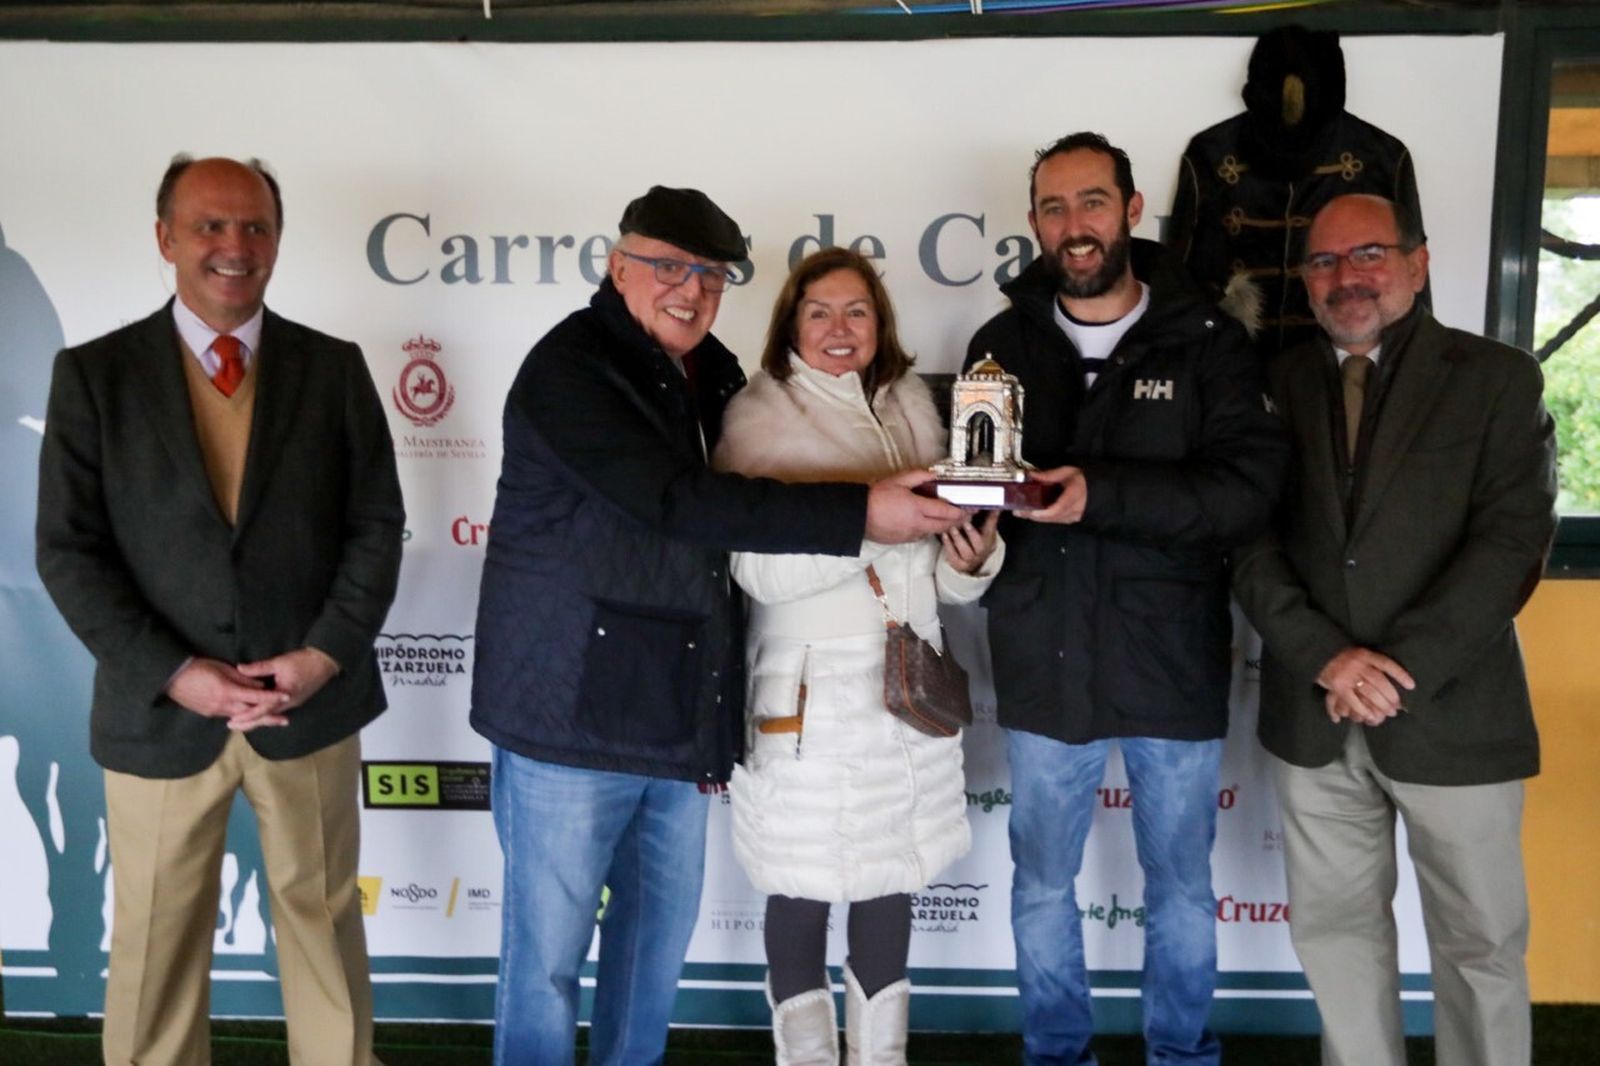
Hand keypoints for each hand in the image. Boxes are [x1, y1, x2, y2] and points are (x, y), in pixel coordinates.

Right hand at [167, 657, 290, 730]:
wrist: (172, 678)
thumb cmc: (198, 667)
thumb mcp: (223, 668)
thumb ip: (242, 678)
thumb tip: (260, 685)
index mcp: (228, 691)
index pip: (255, 696)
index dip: (272, 697)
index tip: (286, 697)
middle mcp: (223, 705)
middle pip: (250, 714)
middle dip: (268, 718)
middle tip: (285, 720)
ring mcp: (215, 712)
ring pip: (240, 717)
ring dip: (255, 719)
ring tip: (271, 721)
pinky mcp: (208, 713)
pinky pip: (228, 716)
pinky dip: (241, 717)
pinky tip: (249, 718)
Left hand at [236, 647, 340, 723]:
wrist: (326, 660)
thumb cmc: (303, 661)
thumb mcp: (279, 662)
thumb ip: (259, 668)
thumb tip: (239, 668)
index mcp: (283, 695)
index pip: (262, 710)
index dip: (246, 716)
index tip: (232, 721)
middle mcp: (288, 703)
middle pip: (266, 717)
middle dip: (249, 723)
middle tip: (232, 726)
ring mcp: (293, 702)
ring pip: (272, 715)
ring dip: (257, 719)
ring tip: (242, 722)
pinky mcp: (296, 699)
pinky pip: (278, 710)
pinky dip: (266, 713)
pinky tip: (259, 712)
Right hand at [866, 469, 964, 543]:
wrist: (858, 516)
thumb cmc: (876, 497)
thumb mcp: (897, 481)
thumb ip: (918, 476)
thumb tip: (934, 474)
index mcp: (917, 508)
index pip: (945, 512)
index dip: (959, 511)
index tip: (969, 509)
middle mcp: (917, 524)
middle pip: (943, 526)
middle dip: (957, 521)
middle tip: (965, 516)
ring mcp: (910, 535)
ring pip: (933, 532)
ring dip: (943, 526)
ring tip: (949, 519)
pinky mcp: (903, 541)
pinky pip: (921, 535)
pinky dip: (928, 529)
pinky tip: (927, 523)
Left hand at [942, 509, 1001, 572]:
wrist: (971, 562)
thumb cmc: (978, 541)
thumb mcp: (985, 531)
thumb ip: (989, 519)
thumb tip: (995, 505)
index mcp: (988, 541)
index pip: (991, 530)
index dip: (991, 521)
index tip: (988, 510)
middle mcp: (981, 552)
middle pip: (979, 545)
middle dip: (972, 533)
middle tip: (965, 522)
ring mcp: (970, 560)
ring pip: (966, 552)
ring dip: (958, 539)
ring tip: (952, 528)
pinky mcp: (958, 564)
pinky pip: (953, 556)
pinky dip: (948, 545)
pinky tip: (944, 535)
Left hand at [1017, 466, 1086, 523]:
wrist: (1097, 488)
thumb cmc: (1083, 479)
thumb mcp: (1068, 472)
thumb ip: (1049, 475)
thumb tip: (1031, 475)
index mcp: (1075, 496)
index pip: (1058, 509)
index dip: (1043, 512)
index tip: (1030, 511)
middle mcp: (1075, 510)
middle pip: (1051, 517)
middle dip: (1033, 515)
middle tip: (1018, 511)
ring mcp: (1073, 517)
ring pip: (1051, 520)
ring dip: (1036, 517)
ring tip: (1021, 512)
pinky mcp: (1070, 519)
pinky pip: (1054, 520)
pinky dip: (1043, 517)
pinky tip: (1033, 513)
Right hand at [1316, 646, 1413, 722]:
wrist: (1318, 656)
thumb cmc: (1343, 658)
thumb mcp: (1359, 655)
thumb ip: (1372, 663)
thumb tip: (1392, 679)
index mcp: (1365, 654)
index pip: (1386, 664)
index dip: (1400, 675)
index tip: (1412, 686)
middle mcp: (1357, 664)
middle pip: (1380, 681)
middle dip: (1391, 695)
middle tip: (1398, 706)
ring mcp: (1347, 675)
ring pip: (1369, 692)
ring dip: (1381, 704)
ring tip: (1390, 713)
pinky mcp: (1338, 686)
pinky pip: (1354, 701)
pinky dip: (1363, 710)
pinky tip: (1370, 717)